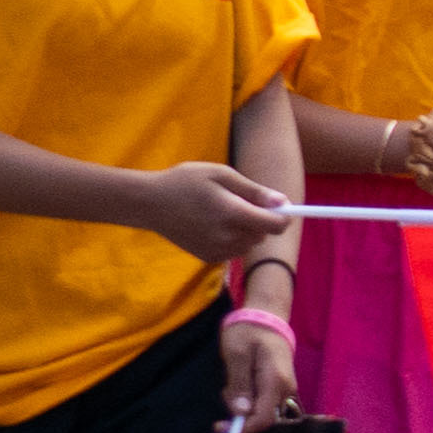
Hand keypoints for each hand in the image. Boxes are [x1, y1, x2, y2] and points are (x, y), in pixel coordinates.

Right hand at [133, 159, 294, 263]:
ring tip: (222, 212)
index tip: (278, 205)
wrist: (149, 203)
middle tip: (237, 202)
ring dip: (246, 230)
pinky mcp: (209, 258)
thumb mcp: (221, 175)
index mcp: (232, 213)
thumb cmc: (185, 182)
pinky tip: (212, 225)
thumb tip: (283, 202)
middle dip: (260, 220)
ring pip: (250, 244)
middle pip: (263, 235)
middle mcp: (227, 237)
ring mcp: (218, 250)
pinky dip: (232, 239)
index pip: (276, 225)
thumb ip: (254, 191)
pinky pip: (234, 250)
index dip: (282, 215)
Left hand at [218, 315, 296, 426]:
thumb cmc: (249, 331)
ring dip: (242, 401)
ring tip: (232, 375)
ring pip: (261, 408)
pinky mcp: (279, 384)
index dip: (243, 428)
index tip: (219, 427)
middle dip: (239, 410)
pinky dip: (247, 395)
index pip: (263, 418)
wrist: (267, 314)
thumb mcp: (236, 355)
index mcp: (275, 382)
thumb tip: (241, 413)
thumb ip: (239, 384)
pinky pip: (262, 399)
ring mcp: (284, 387)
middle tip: (224, 387)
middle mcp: (285, 389)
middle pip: (261, 415)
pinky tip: (240, 377)